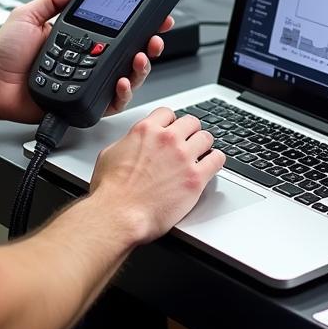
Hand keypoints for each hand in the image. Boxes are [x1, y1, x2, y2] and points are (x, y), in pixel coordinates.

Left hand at [0, 0, 171, 123]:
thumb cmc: (3, 54)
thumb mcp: (28, 15)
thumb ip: (52, 0)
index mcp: (79, 40)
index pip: (116, 32)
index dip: (138, 26)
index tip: (155, 16)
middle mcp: (87, 62)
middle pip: (129, 55)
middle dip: (149, 46)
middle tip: (155, 37)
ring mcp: (87, 83)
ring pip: (127, 78)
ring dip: (141, 68)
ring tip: (142, 56)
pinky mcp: (83, 103)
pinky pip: (110, 101)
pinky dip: (122, 93)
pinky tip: (123, 80)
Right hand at [89, 107, 224, 244]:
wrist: (119, 215)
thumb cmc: (111, 191)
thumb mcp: (110, 154)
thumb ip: (127, 142)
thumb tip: (132, 144)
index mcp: (146, 130)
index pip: (167, 113)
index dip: (170, 122)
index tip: (172, 129)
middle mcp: (167, 140)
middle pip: (191, 122)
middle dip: (189, 132)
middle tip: (188, 142)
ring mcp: (184, 157)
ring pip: (206, 138)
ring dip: (203, 145)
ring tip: (201, 154)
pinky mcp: (196, 178)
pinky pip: (217, 159)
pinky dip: (215, 160)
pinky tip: (210, 166)